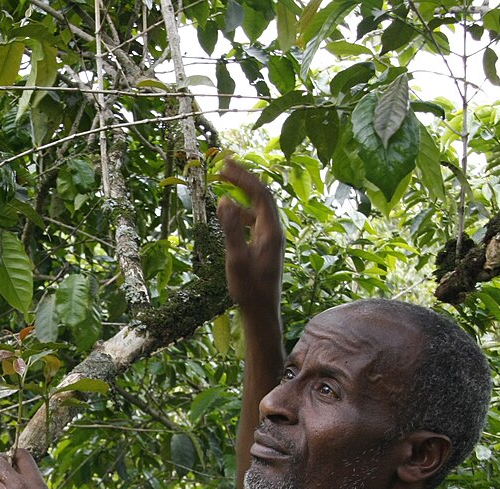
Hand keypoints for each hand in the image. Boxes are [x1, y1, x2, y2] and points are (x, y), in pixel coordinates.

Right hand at [217, 160, 283, 321]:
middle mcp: (274, 230)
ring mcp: (271, 238)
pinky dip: (242, 209)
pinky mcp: (265, 245)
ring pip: (258, 206)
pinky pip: (255, 218)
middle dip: (244, 178)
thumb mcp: (236, 259)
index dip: (243, 176)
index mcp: (271, 231)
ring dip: (242, 192)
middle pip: (262, 195)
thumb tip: (225, 200)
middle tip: (224, 165)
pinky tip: (230, 211)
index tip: (225, 165)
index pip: (259, 194)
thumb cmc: (249, 289)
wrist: (262, 312)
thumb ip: (231, 229)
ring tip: (225, 182)